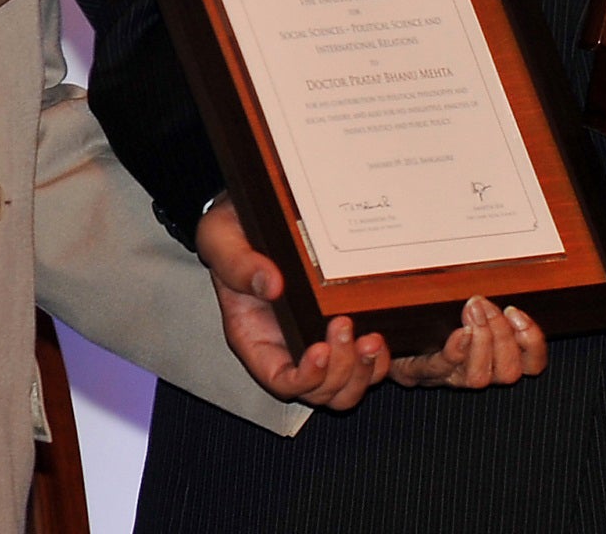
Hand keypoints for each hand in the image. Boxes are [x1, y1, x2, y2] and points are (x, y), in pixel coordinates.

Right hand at [199, 196, 388, 410]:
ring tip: (372, 338)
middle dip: (341, 370)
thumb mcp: (222, 240)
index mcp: (255, 337)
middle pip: (320, 391)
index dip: (304, 378)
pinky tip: (383, 331)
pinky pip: (364, 359)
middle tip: (347, 327)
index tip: (319, 351)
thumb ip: (240, 265)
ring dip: (365, 371)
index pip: (281, 381)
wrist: (246, 214)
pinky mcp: (340, 323)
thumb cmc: (231, 233)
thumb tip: (272, 284)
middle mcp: (288, 347)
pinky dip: (379, 358)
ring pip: (346, 384)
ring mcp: (315, 338)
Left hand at [388, 296, 545, 389]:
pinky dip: (455, 352)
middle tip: (485, 305)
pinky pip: (440, 368)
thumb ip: (491, 297)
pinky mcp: (417, 373)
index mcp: (493, 357)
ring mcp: (446, 376)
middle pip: (508, 373)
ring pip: (479, 378)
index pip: (531, 365)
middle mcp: (474, 373)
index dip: (532, 343)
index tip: (516, 312)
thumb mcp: (465, 298)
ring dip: (481, 341)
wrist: (379, 332)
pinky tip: (458, 334)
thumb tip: (517, 280)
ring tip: (472, 308)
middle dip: (502, 336)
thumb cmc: (427, 310)